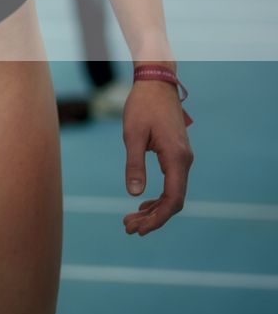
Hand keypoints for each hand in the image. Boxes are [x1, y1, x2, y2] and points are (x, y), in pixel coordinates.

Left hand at [121, 78, 192, 234]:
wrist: (156, 84)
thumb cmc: (142, 106)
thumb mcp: (132, 135)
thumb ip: (134, 164)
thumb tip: (133, 194)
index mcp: (176, 158)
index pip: (173, 199)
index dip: (157, 218)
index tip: (139, 229)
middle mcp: (185, 161)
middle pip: (174, 200)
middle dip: (153, 218)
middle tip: (128, 228)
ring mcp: (183, 158)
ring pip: (173, 193)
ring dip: (154, 209)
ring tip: (131, 220)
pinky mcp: (177, 154)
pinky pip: (172, 183)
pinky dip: (158, 196)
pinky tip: (143, 203)